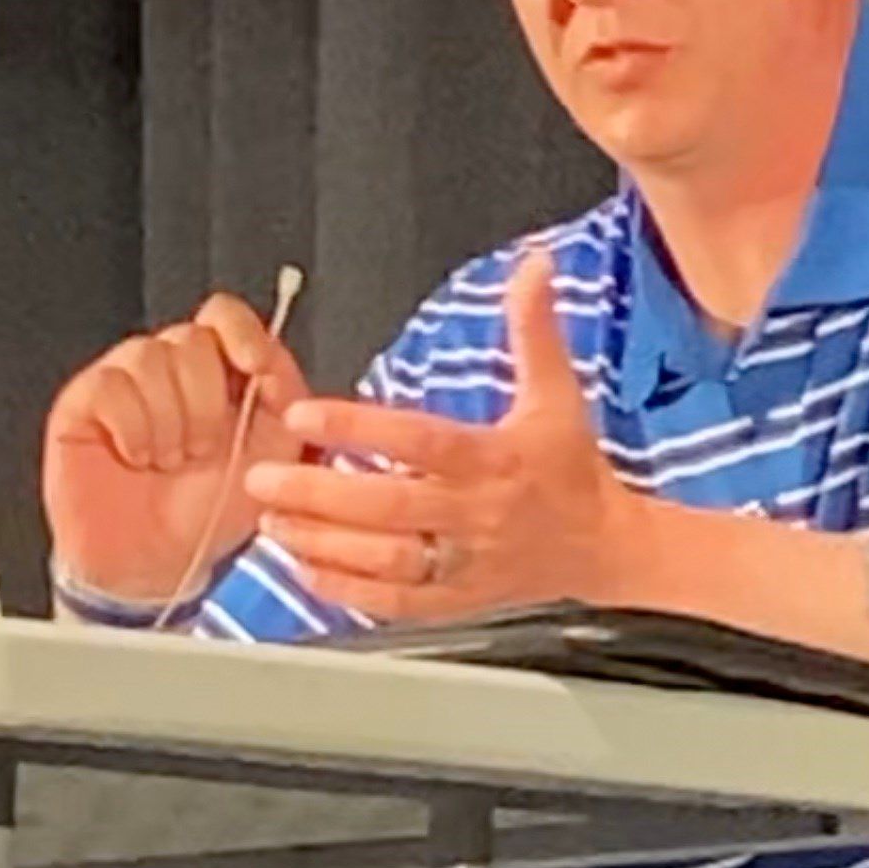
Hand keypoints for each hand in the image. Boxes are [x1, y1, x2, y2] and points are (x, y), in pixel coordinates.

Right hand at [43, 295, 311, 600]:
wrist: (157, 563)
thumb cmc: (211, 509)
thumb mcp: (274, 457)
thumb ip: (286, 401)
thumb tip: (276, 361)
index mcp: (217, 370)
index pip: (224, 315)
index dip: (242, 332)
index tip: (257, 367)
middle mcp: (169, 366)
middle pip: (191, 338)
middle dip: (205, 401)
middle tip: (202, 450)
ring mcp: (122, 379)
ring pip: (151, 357)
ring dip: (170, 421)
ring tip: (170, 461)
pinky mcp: (82, 402)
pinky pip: (111, 386)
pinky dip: (133, 429)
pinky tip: (137, 458)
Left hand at [245, 253, 631, 620]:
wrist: (606, 548)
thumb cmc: (572, 468)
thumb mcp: (557, 393)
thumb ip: (535, 329)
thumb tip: (535, 264)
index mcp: (495, 459)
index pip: (420, 440)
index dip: (360, 427)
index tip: (304, 412)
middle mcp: (475, 514)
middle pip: (390, 506)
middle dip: (319, 494)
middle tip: (262, 476)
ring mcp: (465, 563)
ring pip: (385, 561)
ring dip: (323, 543)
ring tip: (272, 520)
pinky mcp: (457, 599)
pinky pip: (396, 603)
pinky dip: (348, 591)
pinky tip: (306, 570)